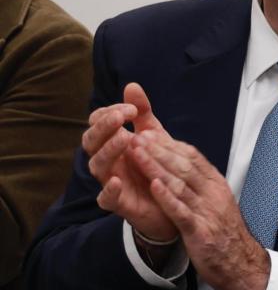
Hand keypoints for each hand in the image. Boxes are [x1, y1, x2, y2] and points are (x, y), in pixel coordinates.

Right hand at [84, 83, 177, 241]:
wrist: (173, 203)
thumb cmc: (157, 165)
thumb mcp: (155, 137)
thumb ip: (142, 114)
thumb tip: (132, 85)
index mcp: (112, 142)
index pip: (98, 122)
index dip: (109, 113)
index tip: (131, 108)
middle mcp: (107, 160)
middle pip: (91, 141)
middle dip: (104, 127)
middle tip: (122, 117)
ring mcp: (110, 181)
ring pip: (97, 165)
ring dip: (108, 150)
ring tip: (125, 139)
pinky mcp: (119, 203)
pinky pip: (106, 198)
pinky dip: (109, 190)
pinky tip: (118, 180)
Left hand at [128, 135, 270, 289]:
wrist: (243, 267)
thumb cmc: (225, 235)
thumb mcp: (217, 203)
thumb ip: (200, 185)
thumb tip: (181, 166)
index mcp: (217, 186)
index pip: (193, 158)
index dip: (169, 144)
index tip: (149, 134)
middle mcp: (214, 195)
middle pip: (184, 166)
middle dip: (158, 150)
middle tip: (137, 136)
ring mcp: (208, 213)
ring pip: (179, 184)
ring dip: (155, 167)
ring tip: (136, 153)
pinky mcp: (201, 232)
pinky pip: (181, 212)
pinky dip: (167, 198)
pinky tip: (153, 185)